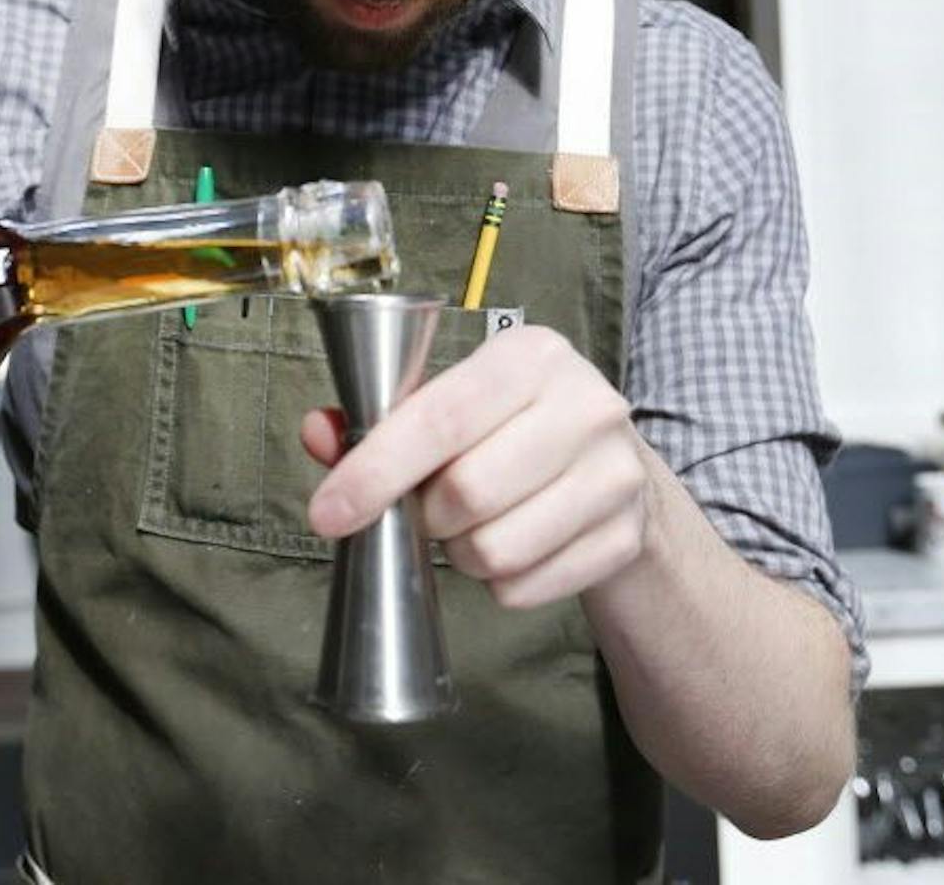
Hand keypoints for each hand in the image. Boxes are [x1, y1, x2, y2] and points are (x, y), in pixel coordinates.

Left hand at [302, 324, 649, 609]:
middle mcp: (585, 406)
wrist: (614, 471)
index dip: (374, 472)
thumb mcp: (449, 404)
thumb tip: (318, 433)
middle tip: (430, 508)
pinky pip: (524, 589)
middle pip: (467, 493)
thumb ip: (375, 419)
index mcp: (531, 356)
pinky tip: (512, 547)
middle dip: (427, 516)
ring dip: (461, 554)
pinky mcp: (624, 538)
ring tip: (471, 527)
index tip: (328, 512)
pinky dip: (499, 582)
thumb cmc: (509, 430)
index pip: (439, 419)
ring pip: (495, 550)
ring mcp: (615, 475)